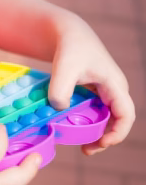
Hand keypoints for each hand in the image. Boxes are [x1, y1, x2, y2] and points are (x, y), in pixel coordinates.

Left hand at [48, 13, 135, 154]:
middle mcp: (113, 90)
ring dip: (96, 132)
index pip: (125, 114)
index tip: (102, 143)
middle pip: (117, 120)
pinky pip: (94, 111)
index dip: (117, 133)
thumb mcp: (64, 67)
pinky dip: (86, 122)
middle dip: (105, 138)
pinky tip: (71, 127)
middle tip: (86, 151)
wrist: (67, 34)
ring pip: (105, 117)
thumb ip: (60, 89)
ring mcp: (103, 91)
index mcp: (114, 84)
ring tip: (81, 145)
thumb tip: (59, 109)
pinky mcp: (92, 91)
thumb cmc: (70, 48)